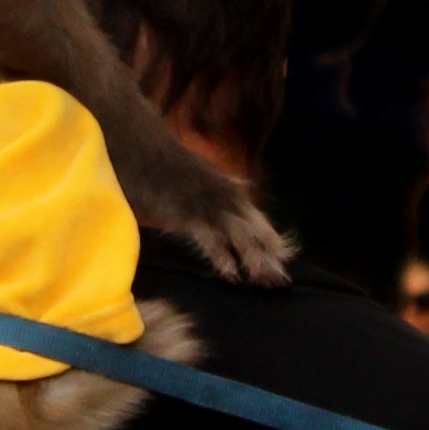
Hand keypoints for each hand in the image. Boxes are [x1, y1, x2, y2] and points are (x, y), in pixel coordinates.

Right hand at [165, 173, 292, 287]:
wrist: (142, 146)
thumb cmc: (167, 164)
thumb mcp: (202, 177)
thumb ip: (220, 193)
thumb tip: (238, 205)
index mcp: (233, 191)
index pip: (261, 224)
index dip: (275, 246)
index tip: (286, 267)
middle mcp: (228, 197)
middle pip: (258, 232)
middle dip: (271, 258)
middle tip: (283, 283)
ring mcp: (210, 205)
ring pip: (242, 237)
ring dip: (256, 261)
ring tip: (267, 284)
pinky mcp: (189, 214)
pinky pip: (212, 240)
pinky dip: (223, 259)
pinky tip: (232, 277)